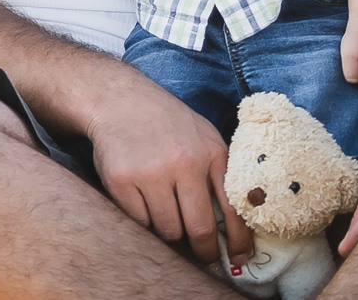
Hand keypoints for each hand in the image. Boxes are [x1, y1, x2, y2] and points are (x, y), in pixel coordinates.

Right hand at [87, 75, 252, 268]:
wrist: (119, 100)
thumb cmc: (166, 122)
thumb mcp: (203, 137)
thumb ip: (219, 173)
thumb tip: (234, 224)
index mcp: (211, 153)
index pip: (233, 209)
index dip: (238, 241)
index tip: (238, 258)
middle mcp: (184, 163)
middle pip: (199, 229)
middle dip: (203, 250)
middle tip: (201, 255)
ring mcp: (151, 173)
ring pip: (168, 230)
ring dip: (169, 231)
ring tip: (166, 214)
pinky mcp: (121, 181)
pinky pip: (139, 222)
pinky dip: (144, 221)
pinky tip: (143, 202)